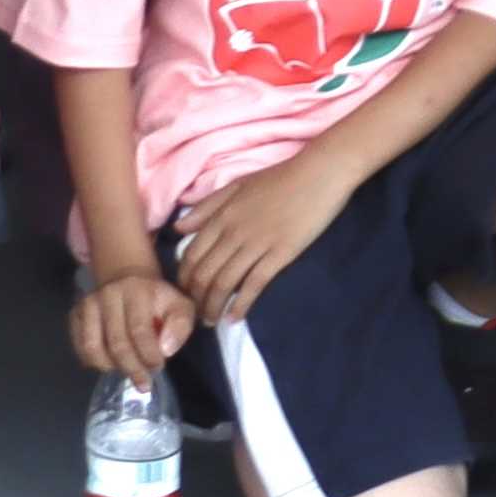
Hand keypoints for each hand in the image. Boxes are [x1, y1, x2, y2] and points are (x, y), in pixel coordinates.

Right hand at [70, 266, 197, 381]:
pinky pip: (80, 346)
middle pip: (116, 343)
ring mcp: (89, 304)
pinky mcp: (76, 313)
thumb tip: (166, 350)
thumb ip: (180, 325)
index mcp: (137, 290)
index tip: (158, 367)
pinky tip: (109, 362)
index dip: (148, 354)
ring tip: (125, 370)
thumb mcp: (179, 305)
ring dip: (111, 366)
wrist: (126, 277)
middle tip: (143, 382)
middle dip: (132, 368)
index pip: (139, 329)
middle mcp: (109, 295)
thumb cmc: (157, 298)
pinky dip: (93, 361)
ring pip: (93, 347)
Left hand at [177, 148, 350, 323]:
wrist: (318, 175)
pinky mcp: (279, 254)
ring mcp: (256, 243)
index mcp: (222, 215)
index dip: (183, 279)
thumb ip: (207, 207)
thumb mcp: (237, 185)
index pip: (191, 254)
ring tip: (211, 321)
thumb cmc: (279, 178)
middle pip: (204, 273)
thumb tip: (177, 228)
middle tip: (195, 315)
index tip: (184, 294)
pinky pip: (253, 285)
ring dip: (213, 307)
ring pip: (224, 283)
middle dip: (195, 299)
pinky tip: (234, 318)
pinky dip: (241, 305)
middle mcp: (233, 231)